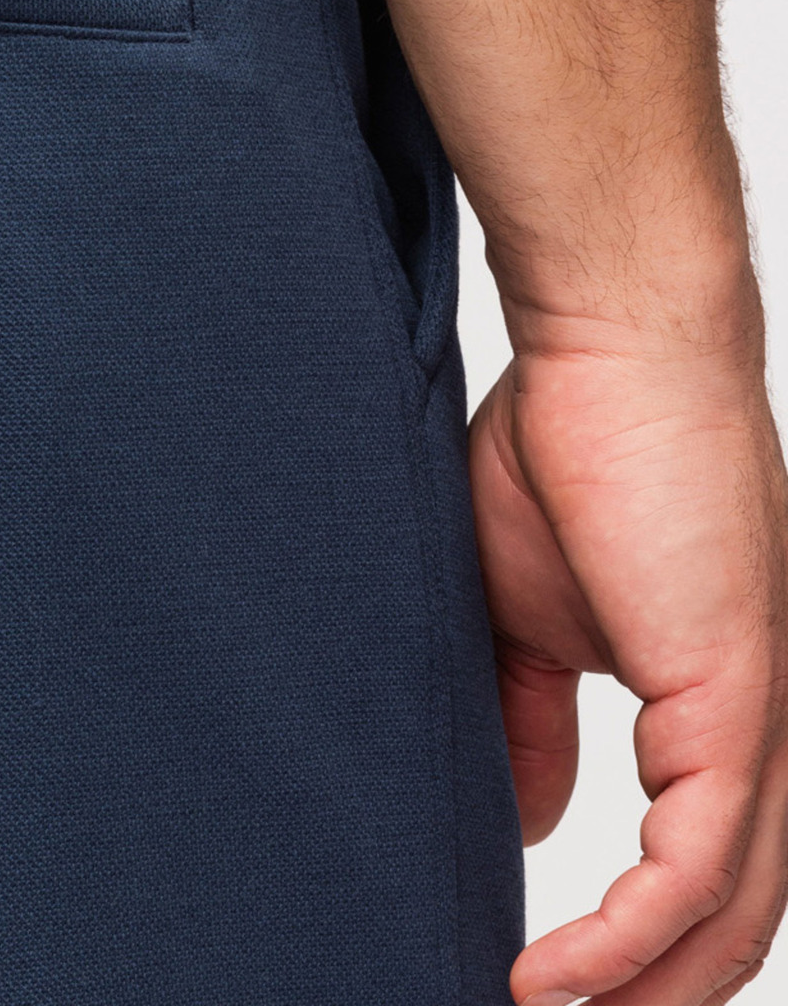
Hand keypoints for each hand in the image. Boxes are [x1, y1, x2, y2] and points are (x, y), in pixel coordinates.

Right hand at [470, 331, 787, 1005]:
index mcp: (723, 707)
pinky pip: (698, 870)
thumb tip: (531, 820)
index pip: (705, 869)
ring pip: (731, 916)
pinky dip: (626, 941)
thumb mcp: (527, 613)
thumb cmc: (572, 447)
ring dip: (641, 995)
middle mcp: (771, 729)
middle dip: (650, 999)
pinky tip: (554, 976)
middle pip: (732, 922)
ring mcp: (770, 720)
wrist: (611, 349)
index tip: (539, 986)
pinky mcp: (741, 703)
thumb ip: (532, 719)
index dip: (636, 951)